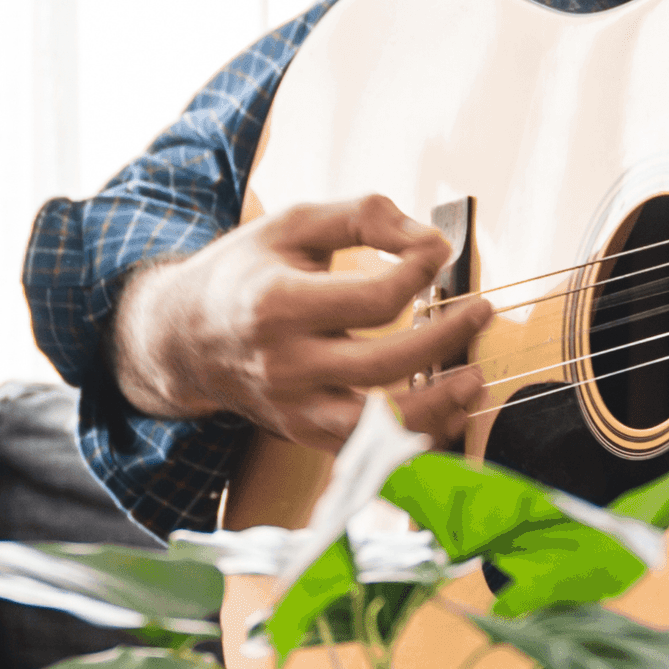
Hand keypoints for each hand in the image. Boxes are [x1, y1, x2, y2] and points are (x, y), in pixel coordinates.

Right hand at [115, 194, 492, 448]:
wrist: (186, 336)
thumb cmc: (248, 273)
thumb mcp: (295, 224)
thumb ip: (365, 217)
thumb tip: (431, 241)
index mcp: (277, 306)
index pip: (375, 300)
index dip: (420, 273)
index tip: (436, 254)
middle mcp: (284, 365)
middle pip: (385, 364)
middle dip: (446, 338)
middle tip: (481, 311)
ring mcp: (294, 408)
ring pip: (378, 427)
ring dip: (438, 407)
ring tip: (474, 378)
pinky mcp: (304, 433)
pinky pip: (367, 451)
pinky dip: (414, 439)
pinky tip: (447, 410)